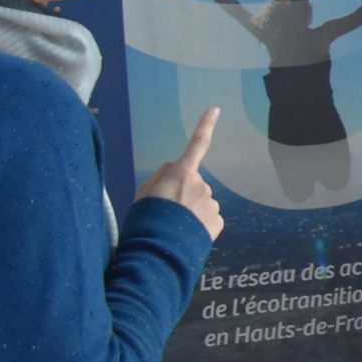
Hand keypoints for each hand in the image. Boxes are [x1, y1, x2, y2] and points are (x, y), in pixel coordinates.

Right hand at [137, 107, 222, 240]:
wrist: (158, 252)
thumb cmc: (146, 219)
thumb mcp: (144, 191)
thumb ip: (161, 174)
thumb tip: (175, 167)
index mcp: (181, 174)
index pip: (196, 145)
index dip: (205, 126)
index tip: (215, 109)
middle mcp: (201, 185)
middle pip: (193, 183)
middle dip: (183, 193)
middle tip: (166, 211)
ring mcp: (212, 204)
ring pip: (202, 202)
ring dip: (191, 210)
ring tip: (175, 226)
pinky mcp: (218, 223)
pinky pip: (208, 218)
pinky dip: (199, 224)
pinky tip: (187, 234)